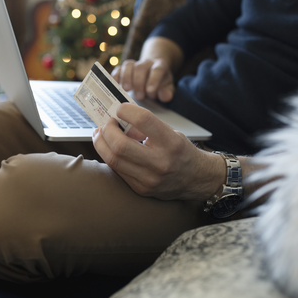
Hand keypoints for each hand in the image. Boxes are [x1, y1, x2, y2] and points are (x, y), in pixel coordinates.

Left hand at [92, 103, 224, 200]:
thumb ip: (147, 126)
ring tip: (101, 134)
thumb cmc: (182, 152)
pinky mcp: (141, 189)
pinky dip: (109, 155)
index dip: (126, 111)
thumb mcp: (172, 133)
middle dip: (107, 130)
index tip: (120, 109)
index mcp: (171, 143)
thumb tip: (119, 117)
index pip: (143, 120)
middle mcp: (161, 162)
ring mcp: (149, 179)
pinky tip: (110, 148)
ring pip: (113, 160)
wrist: (196, 179)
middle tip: (107, 123)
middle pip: (120, 145)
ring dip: (101, 143)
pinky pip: (117, 170)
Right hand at [112, 58, 174, 101]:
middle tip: (139, 96)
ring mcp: (134, 64)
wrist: (153, 73)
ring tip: (126, 90)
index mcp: (160, 65)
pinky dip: (115, 76)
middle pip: (141, 67)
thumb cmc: (160, 83)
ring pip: (128, 65)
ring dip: (126, 77)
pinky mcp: (124, 68)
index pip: (157, 69)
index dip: (153, 79)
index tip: (150, 91)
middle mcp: (146, 62)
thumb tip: (165, 97)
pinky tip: (114, 85)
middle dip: (138, 82)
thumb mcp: (167, 87)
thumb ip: (167, 92)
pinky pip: (118, 69)